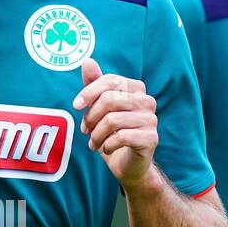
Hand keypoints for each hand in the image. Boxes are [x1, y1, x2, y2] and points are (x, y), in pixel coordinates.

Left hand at [73, 58, 157, 191]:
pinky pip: (120, 137)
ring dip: (96, 135)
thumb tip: (87, 61)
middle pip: (109, 100)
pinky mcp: (151, 138)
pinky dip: (107, 145)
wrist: (128, 165)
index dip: (89, 91)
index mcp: (136, 89)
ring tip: (93, 143)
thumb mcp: (99, 110)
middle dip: (91, 117)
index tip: (76, 105)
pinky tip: (105, 149)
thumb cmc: (112, 134)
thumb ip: (95, 85)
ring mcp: (151, 119)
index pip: (110, 80)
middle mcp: (147, 101)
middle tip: (84, 130)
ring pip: (112, 120)